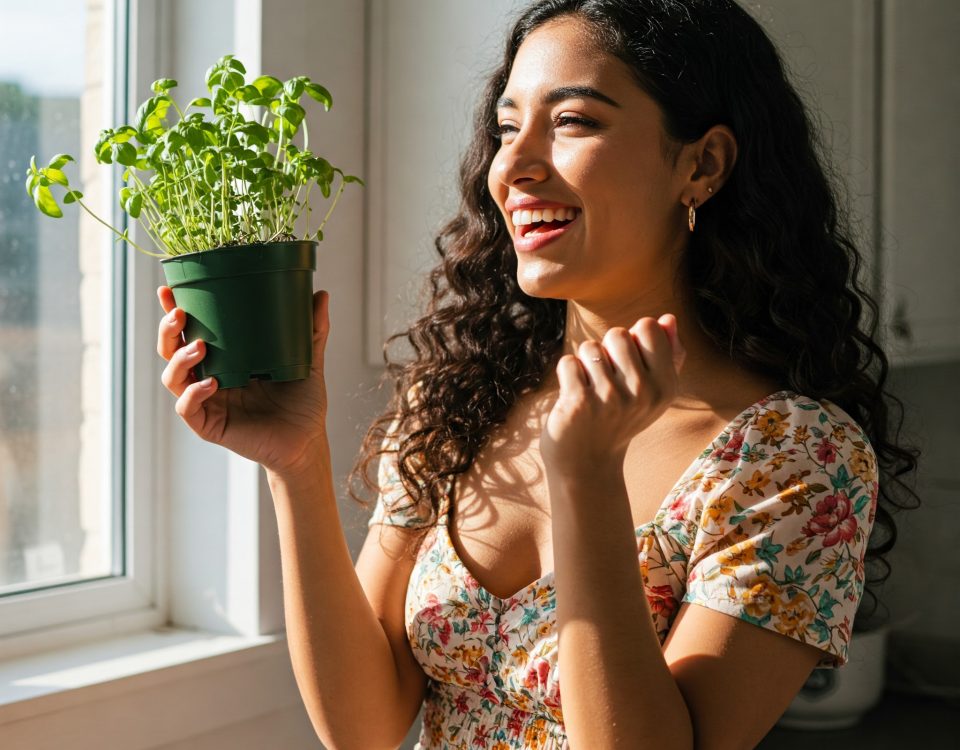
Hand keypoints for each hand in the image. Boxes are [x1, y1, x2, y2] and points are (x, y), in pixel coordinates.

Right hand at [157, 285, 331, 476]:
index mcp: (225, 359)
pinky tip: (211, 382)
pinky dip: (194, 394)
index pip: (191, 332)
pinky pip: (188, 408)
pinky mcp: (210, 425)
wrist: (308, 441)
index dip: (174, 312)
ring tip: (199, 346)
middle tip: (180, 315)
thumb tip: (321, 294)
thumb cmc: (304, 403)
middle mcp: (209, 378)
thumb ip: (313, 330)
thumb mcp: (308, 360)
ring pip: (173, 379)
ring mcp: (207, 402)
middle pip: (171, 352)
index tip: (168, 290)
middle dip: (168, 332)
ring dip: (179, 360)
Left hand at [540, 315, 685, 475]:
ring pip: (590, 347)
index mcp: (666, 386)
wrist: (587, 463)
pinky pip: (568, 362)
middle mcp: (643, 392)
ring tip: (590, 392)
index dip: (631, 340)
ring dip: (584, 364)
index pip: (648, 327)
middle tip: (605, 382)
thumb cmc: (619, 419)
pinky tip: (574, 398)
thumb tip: (668, 318)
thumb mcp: (652, 392)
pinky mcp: (580, 403)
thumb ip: (666, 354)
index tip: (627, 367)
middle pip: (617, 334)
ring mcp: (611, 398)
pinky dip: (567, 375)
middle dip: (605, 351)